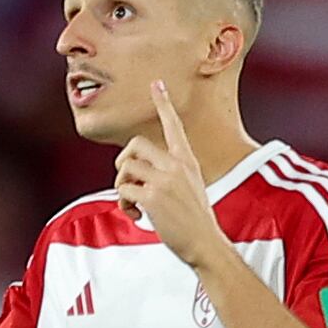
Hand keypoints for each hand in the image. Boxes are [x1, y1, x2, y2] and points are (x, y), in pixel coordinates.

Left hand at [115, 80, 221, 266]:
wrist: (206, 243)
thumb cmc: (195, 220)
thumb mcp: (191, 187)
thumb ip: (170, 174)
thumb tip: (140, 172)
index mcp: (186, 160)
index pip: (174, 125)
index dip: (163, 103)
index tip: (156, 84)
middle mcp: (176, 165)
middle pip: (135, 145)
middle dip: (122, 162)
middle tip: (126, 180)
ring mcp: (165, 180)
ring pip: (125, 168)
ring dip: (121, 187)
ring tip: (133, 204)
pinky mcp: (153, 197)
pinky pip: (123, 190)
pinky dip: (124, 205)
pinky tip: (137, 216)